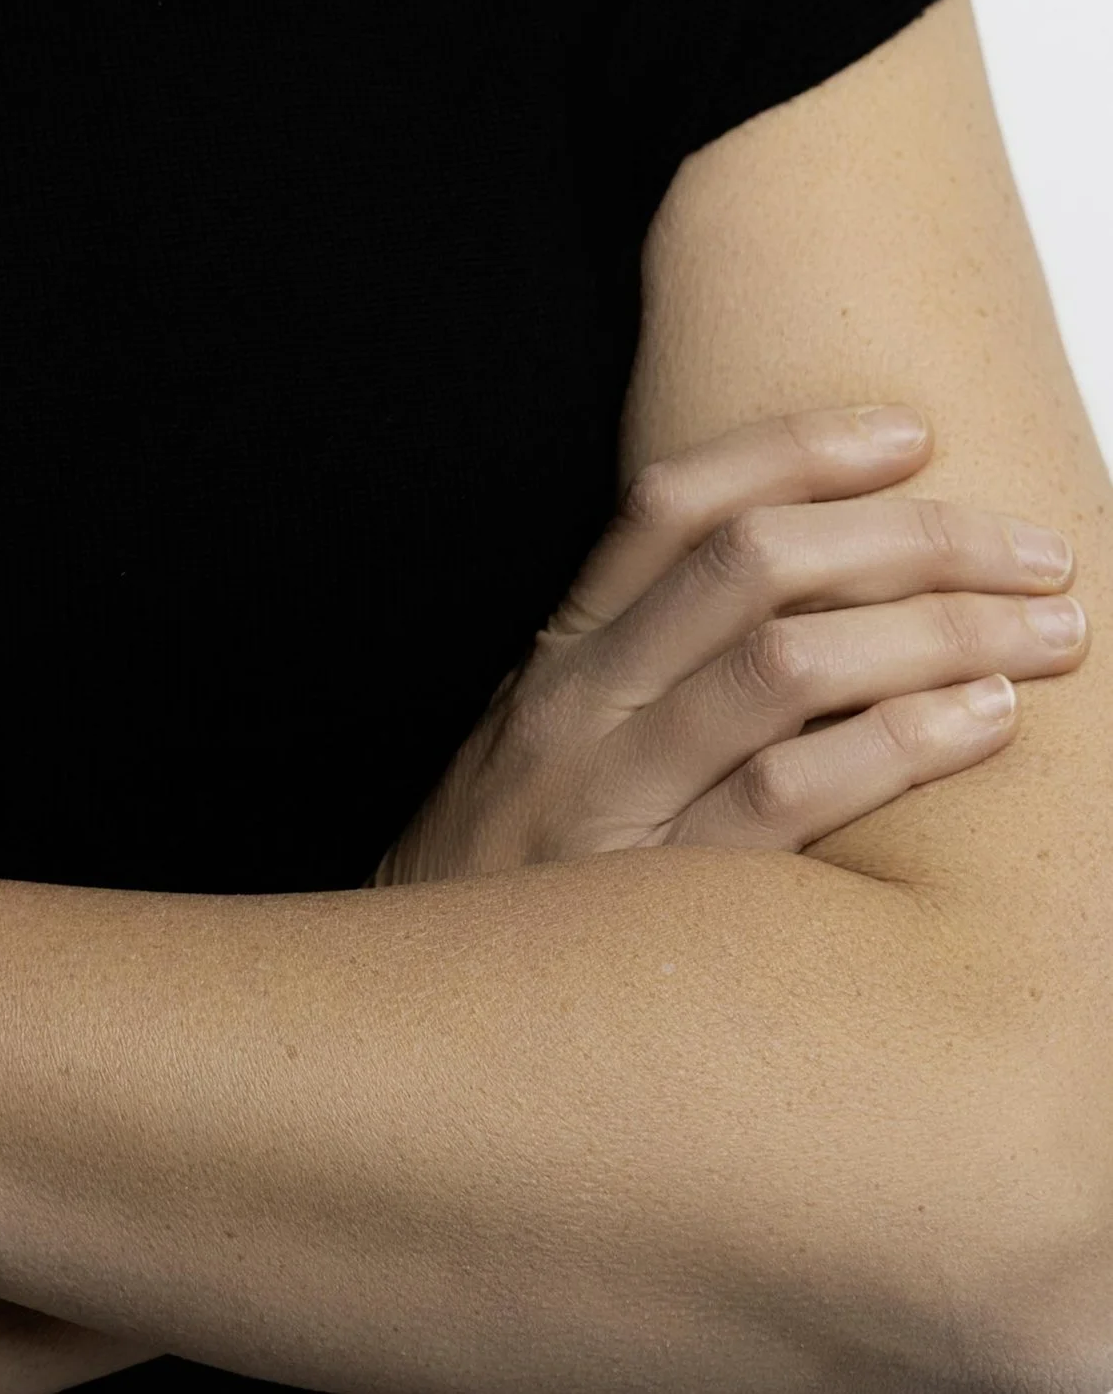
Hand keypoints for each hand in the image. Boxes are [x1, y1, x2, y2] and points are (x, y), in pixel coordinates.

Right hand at [374, 401, 1087, 884]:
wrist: (413, 1025)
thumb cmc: (511, 887)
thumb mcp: (547, 751)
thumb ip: (646, 679)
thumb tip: (807, 610)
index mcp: (564, 653)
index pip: (674, 505)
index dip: (795, 449)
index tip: (909, 432)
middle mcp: (584, 702)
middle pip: (754, 564)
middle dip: (911, 539)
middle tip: (1033, 550)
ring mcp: (614, 794)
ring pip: (784, 663)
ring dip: (935, 632)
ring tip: (1044, 634)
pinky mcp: (655, 898)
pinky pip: (787, 798)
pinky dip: (896, 746)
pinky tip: (981, 724)